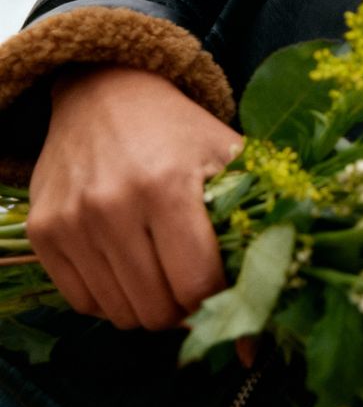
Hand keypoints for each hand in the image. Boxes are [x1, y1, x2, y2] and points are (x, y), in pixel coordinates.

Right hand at [28, 65, 243, 342]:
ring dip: (149, 306)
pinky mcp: (43, 233)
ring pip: (119, 314)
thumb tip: (275, 295)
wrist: (104, 92)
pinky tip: (129, 268)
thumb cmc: (178, 130)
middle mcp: (112, 205)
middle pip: (158, 309)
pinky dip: (111, 299)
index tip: (228, 285)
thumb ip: (257, 218)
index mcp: (168, 186)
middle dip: (186, 308)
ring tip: (164, 272)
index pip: (197, 285)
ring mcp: (71, 222)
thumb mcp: (227, 155)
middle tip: (196, 283)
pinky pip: (82, 303)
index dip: (220, 297)